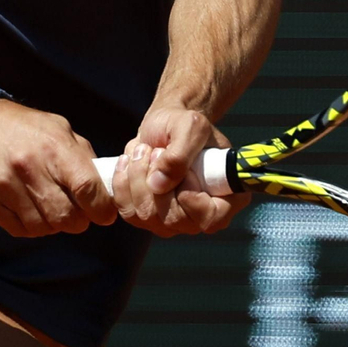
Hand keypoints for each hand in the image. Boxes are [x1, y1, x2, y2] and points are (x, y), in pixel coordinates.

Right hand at [0, 99, 118, 238]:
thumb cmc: (25, 128)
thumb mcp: (60, 129)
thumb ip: (83, 157)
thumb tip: (105, 189)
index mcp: (53, 146)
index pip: (87, 187)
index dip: (101, 208)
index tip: (104, 214)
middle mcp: (28, 165)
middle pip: (65, 216)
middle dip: (77, 221)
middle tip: (76, 215)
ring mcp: (3, 183)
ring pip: (42, 227)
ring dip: (52, 225)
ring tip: (50, 210)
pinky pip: (18, 229)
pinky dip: (30, 227)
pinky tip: (30, 211)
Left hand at [111, 106, 249, 236]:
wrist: (164, 126)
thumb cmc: (184, 125)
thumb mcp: (191, 127)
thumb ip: (180, 155)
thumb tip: (158, 185)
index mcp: (225, 198)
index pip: (210, 219)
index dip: (192, 199)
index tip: (184, 173)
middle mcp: (198, 216)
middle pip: (173, 219)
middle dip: (158, 180)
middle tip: (158, 152)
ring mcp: (171, 221)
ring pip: (147, 215)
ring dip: (138, 176)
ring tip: (145, 151)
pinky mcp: (146, 217)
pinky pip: (128, 211)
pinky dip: (122, 182)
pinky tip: (129, 161)